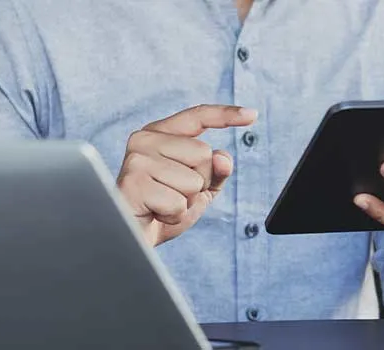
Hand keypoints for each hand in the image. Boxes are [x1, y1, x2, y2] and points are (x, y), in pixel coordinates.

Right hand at [117, 105, 256, 245]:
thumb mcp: (199, 188)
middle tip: (173, 194)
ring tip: (162, 204)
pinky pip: (179, 202)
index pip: (197, 116)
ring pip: (193, 181)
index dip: (225, 115)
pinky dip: (173, 215)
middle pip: (204, 154)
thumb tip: (222, 157)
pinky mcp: (134, 182)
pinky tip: (155, 213)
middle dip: (199, 182)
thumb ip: (216, 170)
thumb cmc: (162, 209)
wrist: (131, 237)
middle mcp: (145, 139)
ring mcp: (137, 159)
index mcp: (160, 134)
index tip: (252, 115)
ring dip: (185, 201)